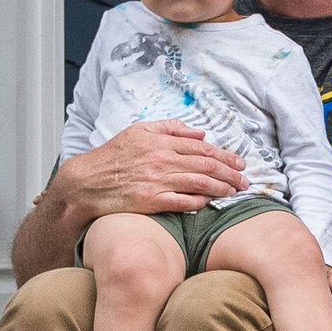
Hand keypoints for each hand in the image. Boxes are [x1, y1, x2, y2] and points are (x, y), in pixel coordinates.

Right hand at [61, 120, 245, 217]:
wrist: (86, 181)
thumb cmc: (112, 156)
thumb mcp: (138, 131)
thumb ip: (169, 128)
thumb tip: (198, 131)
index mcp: (160, 141)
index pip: (201, 147)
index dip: (224, 155)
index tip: (239, 162)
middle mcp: (161, 160)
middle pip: (205, 164)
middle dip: (229, 172)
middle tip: (245, 180)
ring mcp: (156, 181)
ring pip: (198, 183)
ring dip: (221, 188)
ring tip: (234, 191)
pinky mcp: (150, 201)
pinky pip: (181, 202)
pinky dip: (198, 202)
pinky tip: (209, 202)